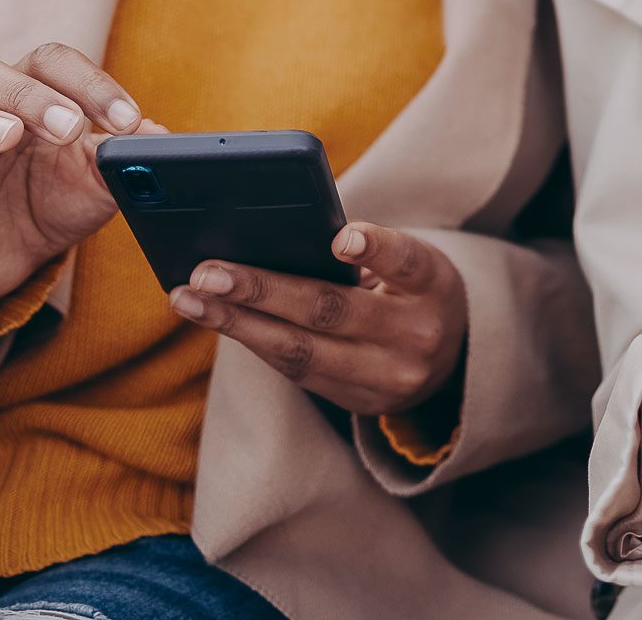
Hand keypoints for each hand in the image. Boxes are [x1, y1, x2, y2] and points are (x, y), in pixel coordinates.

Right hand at [0, 42, 154, 302]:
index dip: (87, 82)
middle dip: (26, 93)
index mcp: (27, 95)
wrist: (18, 263)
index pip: (49, 61)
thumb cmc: (56, 203)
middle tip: (67, 129)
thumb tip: (159, 137)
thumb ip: (123, 158)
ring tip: (7, 136)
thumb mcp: (98, 185)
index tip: (125, 120)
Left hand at [169, 221, 469, 415]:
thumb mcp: (410, 262)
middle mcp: (415, 337)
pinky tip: (215, 319)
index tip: (341, 238)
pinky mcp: (358, 403)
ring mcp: (386, 378)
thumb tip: (273, 238)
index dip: (375, 248)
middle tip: (207, 272)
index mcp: (432, 286)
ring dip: (235, 324)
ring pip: (300, 351)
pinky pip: (295, 372)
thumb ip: (364, 250)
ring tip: (188, 299)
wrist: (453, 359)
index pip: (407, 263)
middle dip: (261, 290)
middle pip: (331, 311)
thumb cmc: (413, 289)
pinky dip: (251, 340)